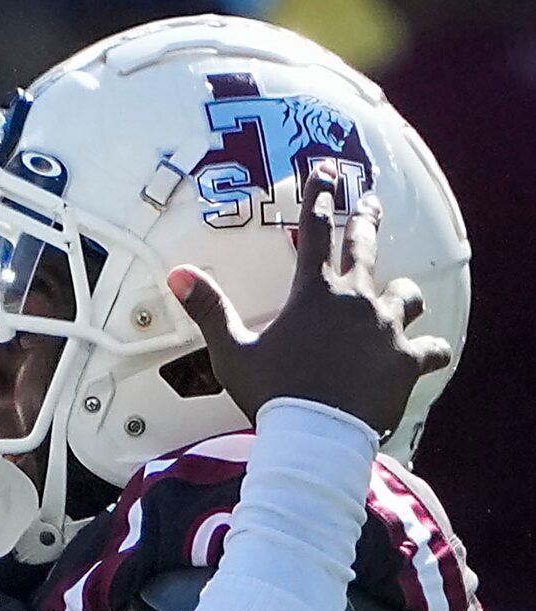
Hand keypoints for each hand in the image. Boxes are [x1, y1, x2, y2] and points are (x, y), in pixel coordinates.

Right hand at [167, 165, 453, 436]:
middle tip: (370, 202)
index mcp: (314, 294)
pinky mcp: (407, 361)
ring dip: (403, 295)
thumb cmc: (272, 396)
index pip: (315, 231)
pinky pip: (432, 347)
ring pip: (408, 295)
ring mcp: (387, 329)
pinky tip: (431, 351)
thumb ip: (210, 310)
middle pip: (366, 246)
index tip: (326, 172)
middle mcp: (356, 301)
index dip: (320, 197)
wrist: (314, 437)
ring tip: (401, 296)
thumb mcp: (232, 353)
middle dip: (367, 219)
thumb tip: (178, 274)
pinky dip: (431, 350)